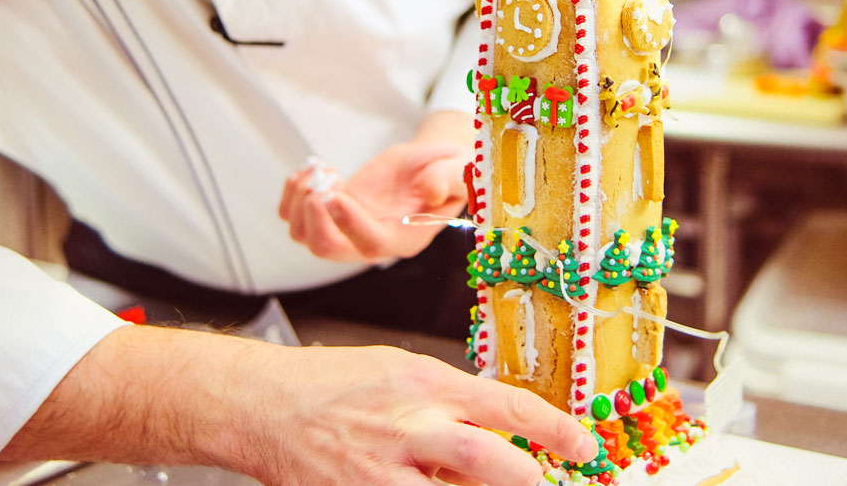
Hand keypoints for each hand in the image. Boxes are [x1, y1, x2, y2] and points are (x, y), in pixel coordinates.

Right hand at [0, 325, 598, 485]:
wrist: (259, 404)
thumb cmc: (332, 384)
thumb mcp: (400, 371)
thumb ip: (450, 402)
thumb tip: (501, 431)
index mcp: (427, 384)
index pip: (509, 407)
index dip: (557, 431)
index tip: (588, 447)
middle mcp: (411, 428)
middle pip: (492, 465)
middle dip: (533, 482)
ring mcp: (382, 471)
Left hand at [280, 140, 470, 262]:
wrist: (430, 168)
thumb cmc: (448, 172)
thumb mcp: (458, 170)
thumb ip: (447, 179)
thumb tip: (431, 190)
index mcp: (405, 237)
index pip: (372, 243)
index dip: (350, 222)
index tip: (337, 193)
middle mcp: (372, 241)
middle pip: (327, 249)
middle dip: (315, 215)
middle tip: (322, 180)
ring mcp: (348, 230)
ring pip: (304, 235)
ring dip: (300, 200)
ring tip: (320, 169)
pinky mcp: (332, 215)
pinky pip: (294, 217)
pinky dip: (292, 193)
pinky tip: (313, 170)